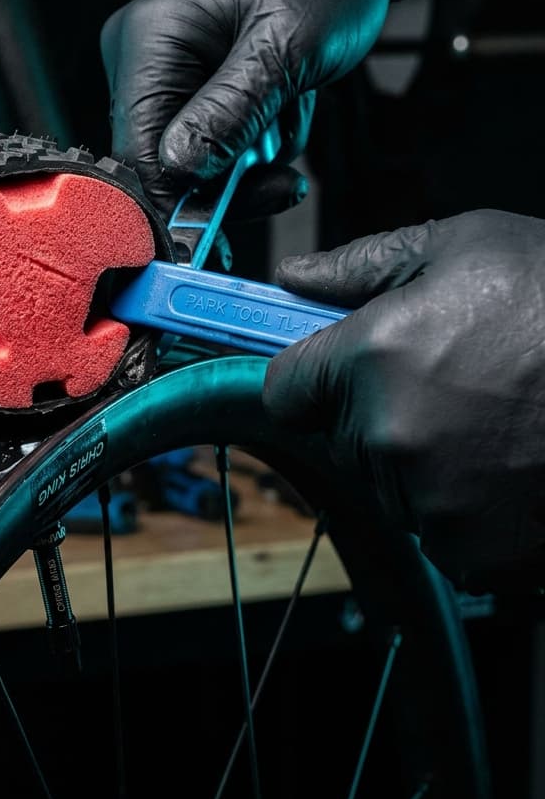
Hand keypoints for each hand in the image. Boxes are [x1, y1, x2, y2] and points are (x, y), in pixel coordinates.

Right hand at [100, 0, 433, 218]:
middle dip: (228, 176)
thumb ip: (232, 111)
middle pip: (163, 163)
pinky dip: (255, 142)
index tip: (212, 241)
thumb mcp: (286, 45)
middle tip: (283, 179)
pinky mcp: (192, 84)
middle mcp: (142, 56)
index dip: (172, 203)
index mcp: (148, 38)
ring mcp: (165, 71)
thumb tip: (179, 168)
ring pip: (195, 161)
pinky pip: (214, 143)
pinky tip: (284, 106)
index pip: (137, 150)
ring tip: (290, 110)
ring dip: (251, 157)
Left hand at [263, 210, 544, 592]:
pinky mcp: (478, 551)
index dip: (314, 377)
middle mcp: (387, 436)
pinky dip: (466, 512)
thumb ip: (361, 264)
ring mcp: (432, 501)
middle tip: (447, 384)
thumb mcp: (465, 246)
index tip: (345, 370)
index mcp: (369, 357)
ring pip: (388, 488)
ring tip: (493, 422)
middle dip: (372, 414)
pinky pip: (439, 535)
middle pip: (338, 439)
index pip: (285, 390)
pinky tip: (513, 466)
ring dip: (421, 465)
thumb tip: (293, 276)